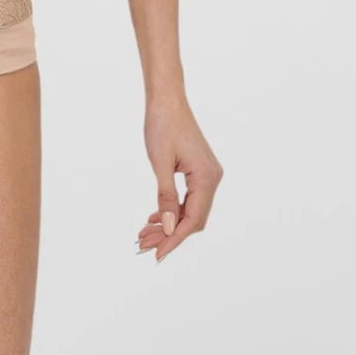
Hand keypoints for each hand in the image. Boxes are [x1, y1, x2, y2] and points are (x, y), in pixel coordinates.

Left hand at [137, 95, 222, 262]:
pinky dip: (172, 210)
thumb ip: (166, 197)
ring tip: (144, 234)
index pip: (193, 219)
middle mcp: (212, 178)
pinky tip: (154, 218)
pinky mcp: (199, 171)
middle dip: (169, 234)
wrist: (167, 100)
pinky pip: (188, 199)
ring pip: (190, 210)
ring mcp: (207, 175)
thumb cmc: (162, 126)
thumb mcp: (160, 163)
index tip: (157, 254)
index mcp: (206, 177)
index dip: (175, 239)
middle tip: (143, 245)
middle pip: (193, 218)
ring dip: (169, 224)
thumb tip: (169, 227)